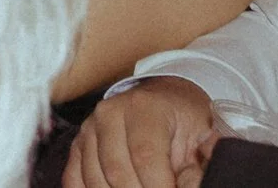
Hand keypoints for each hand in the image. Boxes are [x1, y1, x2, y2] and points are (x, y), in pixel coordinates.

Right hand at [62, 76, 216, 187]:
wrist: (163, 99)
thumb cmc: (185, 119)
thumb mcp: (204, 134)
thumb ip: (202, 161)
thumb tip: (192, 185)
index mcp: (144, 107)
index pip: (145, 156)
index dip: (159, 186)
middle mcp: (109, 113)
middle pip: (117, 171)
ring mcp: (89, 128)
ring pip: (94, 178)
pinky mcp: (78, 144)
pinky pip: (73, 178)